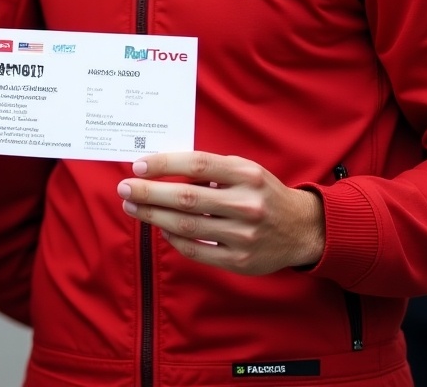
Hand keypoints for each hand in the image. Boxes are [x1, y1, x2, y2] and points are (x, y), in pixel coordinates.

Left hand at [116, 152, 324, 274]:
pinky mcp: (241, 261)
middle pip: (187, 198)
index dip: (164, 164)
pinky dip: (174, 239)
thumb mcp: (243, 169)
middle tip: (124, 189)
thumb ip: (209, 167)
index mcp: (246, 174)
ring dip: (154, 216)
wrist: (302, 229)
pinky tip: (161, 228)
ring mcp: (245, 235)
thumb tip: (160, 167)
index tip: (138, 165)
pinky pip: (197, 251)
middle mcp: (247, 204)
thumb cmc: (262, 191)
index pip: (197, 165)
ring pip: (188, 226)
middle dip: (149, 193)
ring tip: (133, 207)